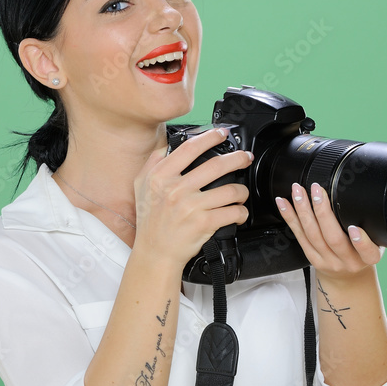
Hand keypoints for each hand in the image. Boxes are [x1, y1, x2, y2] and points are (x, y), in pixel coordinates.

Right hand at [133, 128, 253, 268]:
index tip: (221, 134)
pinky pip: (233, 212)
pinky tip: (239, 212)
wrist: (155, 252)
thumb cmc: (150, 220)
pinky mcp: (204, 223)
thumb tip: (168, 144)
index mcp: (161, 176)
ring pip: (230, 190)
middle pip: (216, 165)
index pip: (190, 149)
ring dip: (242, 190)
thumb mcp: (141, 185)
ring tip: (241, 192)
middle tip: (245, 158)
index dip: (210, 137)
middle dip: (238, 159)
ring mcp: (191, 206)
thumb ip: (153, 162)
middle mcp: (176, 189)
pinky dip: (241, 212)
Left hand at [275, 182, 382, 282]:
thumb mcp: (375, 245)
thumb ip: (370, 230)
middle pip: (333, 238)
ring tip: (299, 192)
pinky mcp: (311, 258)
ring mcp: (327, 261)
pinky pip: (299, 236)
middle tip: (317, 191)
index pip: (367, 252)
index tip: (354, 228)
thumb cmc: (361, 255)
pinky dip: (290, 217)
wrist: (348, 278)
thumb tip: (361, 199)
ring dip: (303, 210)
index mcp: (367, 258)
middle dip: (323, 212)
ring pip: (312, 235)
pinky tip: (284, 204)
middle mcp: (347, 261)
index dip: (361, 242)